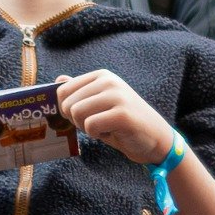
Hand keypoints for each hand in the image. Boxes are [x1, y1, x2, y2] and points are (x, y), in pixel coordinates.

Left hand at [52, 69, 181, 166]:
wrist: (155, 138)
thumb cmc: (123, 123)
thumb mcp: (99, 104)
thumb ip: (80, 91)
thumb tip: (59, 79)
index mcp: (102, 76)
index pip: (63, 90)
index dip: (67, 109)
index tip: (85, 115)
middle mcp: (109, 81)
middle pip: (68, 104)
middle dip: (77, 120)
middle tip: (98, 123)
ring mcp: (117, 96)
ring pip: (76, 113)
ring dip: (87, 128)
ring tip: (106, 127)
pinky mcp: (122, 114)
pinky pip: (90, 126)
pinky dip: (97, 135)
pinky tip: (112, 132)